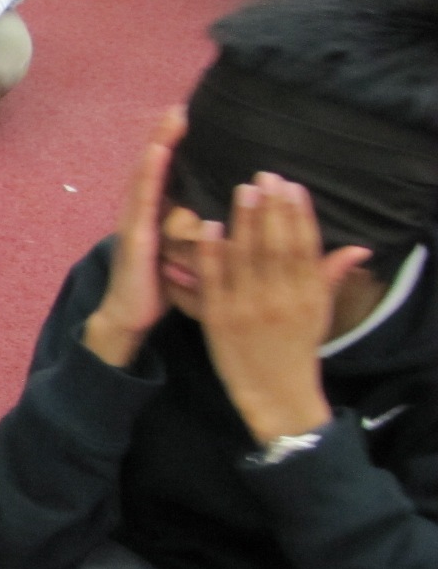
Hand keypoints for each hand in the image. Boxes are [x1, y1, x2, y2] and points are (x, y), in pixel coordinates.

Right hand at [84, 108, 186, 366]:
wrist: (130, 317)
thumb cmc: (158, 287)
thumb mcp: (180, 251)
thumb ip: (192, 228)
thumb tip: (220, 211)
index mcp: (154, 214)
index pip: (165, 172)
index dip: (173, 144)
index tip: (189, 116)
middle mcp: (140, 212)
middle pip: (152, 165)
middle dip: (163, 134)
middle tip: (179, 104)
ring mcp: (134, 221)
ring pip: (145, 174)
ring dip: (156, 143)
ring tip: (171, 117)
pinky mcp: (135, 235)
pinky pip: (142, 198)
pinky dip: (149, 171)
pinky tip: (157, 152)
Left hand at [196, 173, 368, 444]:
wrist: (274, 392)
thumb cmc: (297, 348)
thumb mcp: (319, 312)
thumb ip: (330, 276)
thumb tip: (359, 247)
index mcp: (307, 295)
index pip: (304, 246)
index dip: (298, 214)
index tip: (292, 186)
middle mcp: (281, 299)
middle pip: (276, 245)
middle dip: (271, 208)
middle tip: (264, 176)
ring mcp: (248, 308)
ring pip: (247, 257)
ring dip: (244, 220)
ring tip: (243, 190)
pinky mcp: (220, 319)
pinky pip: (215, 279)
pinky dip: (213, 252)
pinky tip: (210, 226)